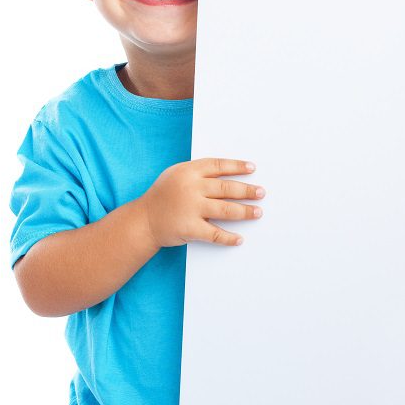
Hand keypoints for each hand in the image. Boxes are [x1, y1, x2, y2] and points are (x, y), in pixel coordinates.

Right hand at [140, 158, 264, 248]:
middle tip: (261, 192)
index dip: (237, 166)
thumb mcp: (176, 175)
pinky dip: (229, 238)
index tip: (252, 168)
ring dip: (245, 211)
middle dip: (247, 190)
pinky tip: (239, 239)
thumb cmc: (162, 196)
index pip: (218, 165)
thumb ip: (198, 173)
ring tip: (258, 212)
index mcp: (188, 172)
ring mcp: (191, 208)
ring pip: (226, 209)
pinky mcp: (190, 228)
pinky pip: (215, 234)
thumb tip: (229, 175)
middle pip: (226, 188)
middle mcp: (191, 188)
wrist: (143, 221)